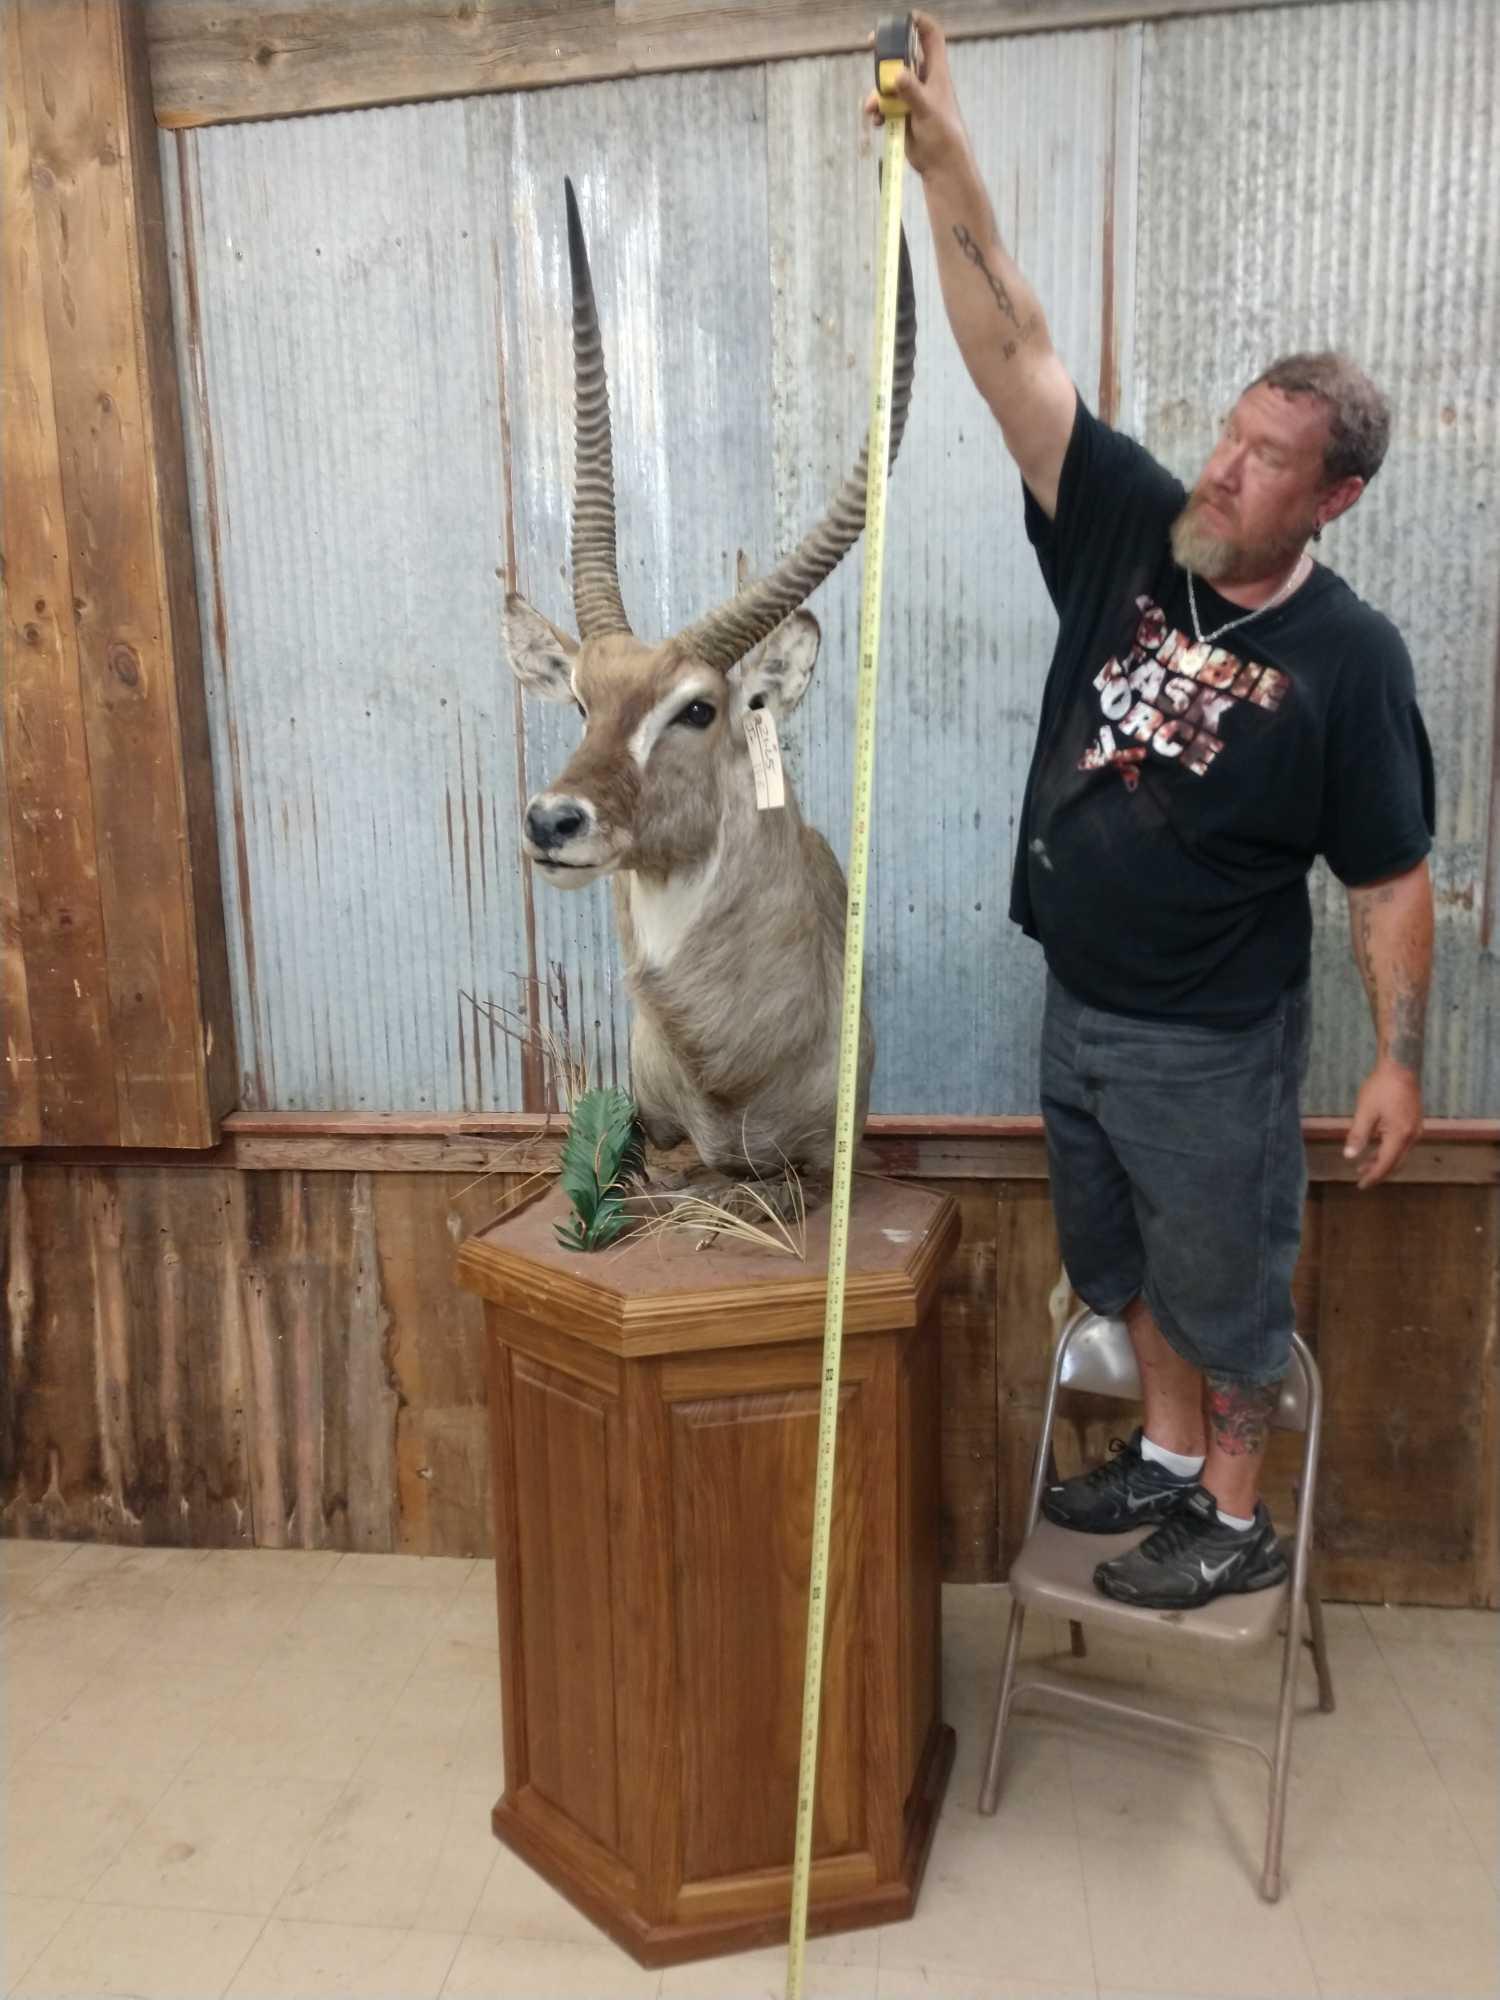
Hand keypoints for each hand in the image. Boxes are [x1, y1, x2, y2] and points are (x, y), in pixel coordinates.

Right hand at [863, 11, 971, 181]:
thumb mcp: (927, 109)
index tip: (903, 19)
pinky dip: (878, 110)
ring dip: (877, 92)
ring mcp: (912, 97)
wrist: (940, 164)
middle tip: (870, 45)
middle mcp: (924, 80)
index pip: (931, 37)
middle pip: (903, 55)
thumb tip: (896, 75)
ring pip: (889, 83)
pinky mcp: (903, 114)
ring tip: (873, 108)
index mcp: (936, 72)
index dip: (919, 23)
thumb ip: (911, 91)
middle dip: (886, 54)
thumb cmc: (942, 134)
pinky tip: (877, 121)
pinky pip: (885, 105)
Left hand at [1343, 1060, 1422, 1188]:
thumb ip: (1358, 1135)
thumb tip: (1349, 1157)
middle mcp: (1412, 1136)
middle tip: (1361, 1180)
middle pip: (1395, 1162)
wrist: (1401, 1066)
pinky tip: (1376, 1148)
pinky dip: (1389, 1150)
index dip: (1373, 1176)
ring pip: (1399, 1154)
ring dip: (1383, 1161)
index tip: (1361, 1186)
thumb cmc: (1381, 1087)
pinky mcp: (1414, 1122)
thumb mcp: (1365, 1111)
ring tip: (1364, 1166)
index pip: (1386, 1164)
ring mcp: (1416, 1129)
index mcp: (1400, 1135)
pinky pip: (1402, 1144)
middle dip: (1378, 1172)